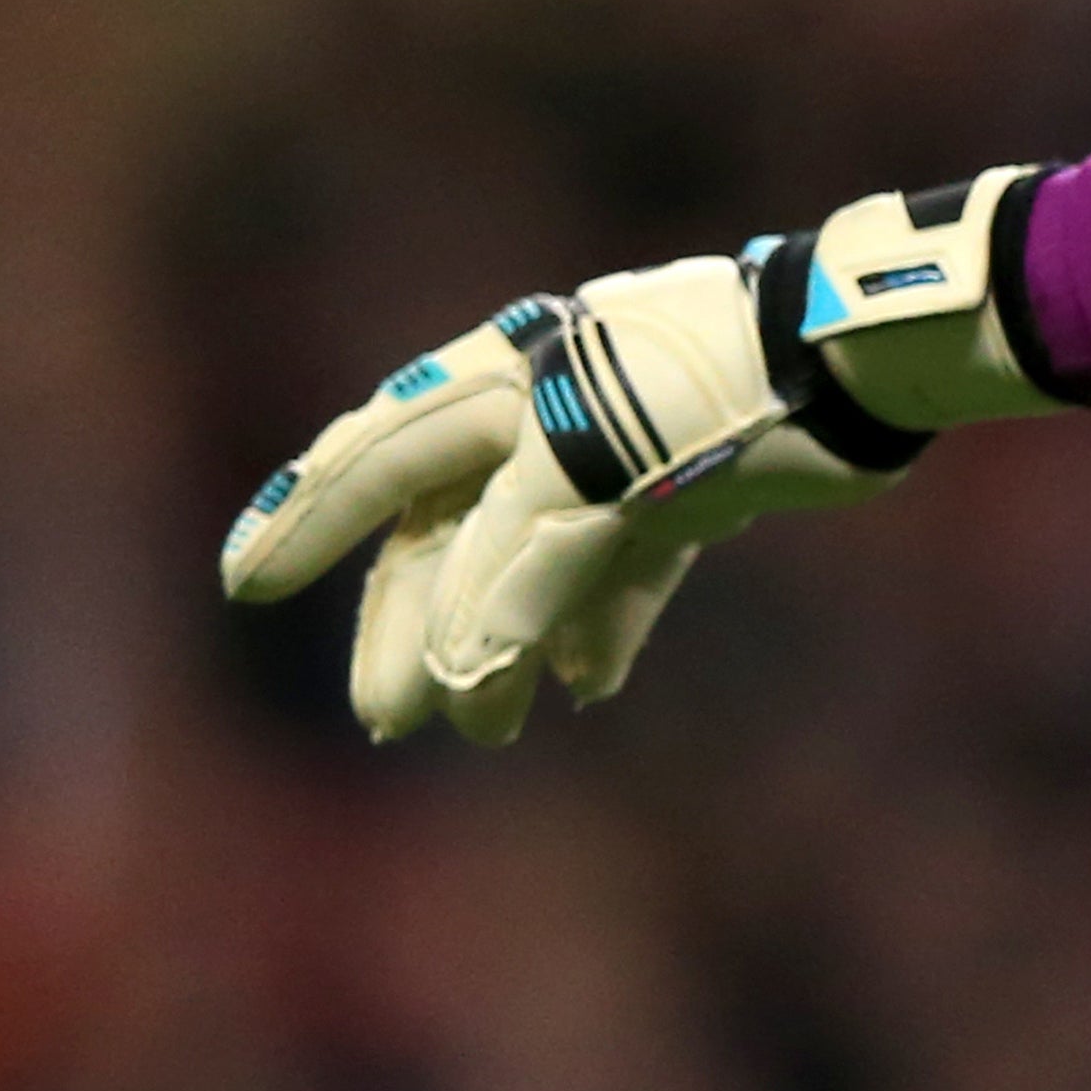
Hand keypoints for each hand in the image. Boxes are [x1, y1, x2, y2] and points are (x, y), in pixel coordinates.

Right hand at [218, 168, 1057, 742]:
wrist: (845, 364)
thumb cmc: (704, 394)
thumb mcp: (585, 477)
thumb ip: (509, 571)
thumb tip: (460, 675)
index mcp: (504, 385)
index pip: (380, 462)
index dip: (309, 521)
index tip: (244, 584)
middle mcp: (547, 412)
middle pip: (449, 531)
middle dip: (415, 627)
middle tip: (389, 719)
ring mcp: (618, 449)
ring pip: (530, 561)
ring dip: (505, 645)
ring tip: (492, 726)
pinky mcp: (688, 485)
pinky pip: (619, 565)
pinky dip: (600, 623)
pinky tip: (587, 686)